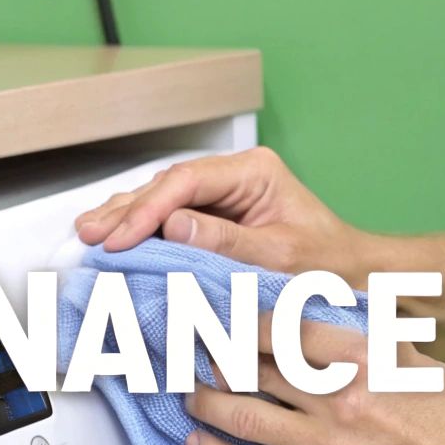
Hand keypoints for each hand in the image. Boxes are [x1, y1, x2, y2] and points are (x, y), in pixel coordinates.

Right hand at [74, 147, 376, 283]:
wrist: (354, 272)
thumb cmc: (328, 263)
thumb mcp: (279, 256)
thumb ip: (226, 241)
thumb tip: (175, 226)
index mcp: (255, 171)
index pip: (186, 181)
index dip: (148, 209)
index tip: (123, 237)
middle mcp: (237, 175)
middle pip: (167, 184)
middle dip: (127, 210)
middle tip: (92, 234)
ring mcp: (225, 192)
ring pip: (162, 196)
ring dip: (126, 216)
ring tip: (91, 233)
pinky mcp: (217, 213)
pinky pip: (171, 214)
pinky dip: (141, 227)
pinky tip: (116, 235)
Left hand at [182, 316, 444, 444]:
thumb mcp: (428, 370)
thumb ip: (378, 344)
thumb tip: (340, 319)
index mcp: (366, 359)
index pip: (280, 328)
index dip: (240, 321)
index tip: (220, 316)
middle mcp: (340, 399)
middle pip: (251, 367)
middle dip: (212, 356)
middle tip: (187, 350)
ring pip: (241, 416)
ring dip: (204, 403)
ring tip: (190, 395)